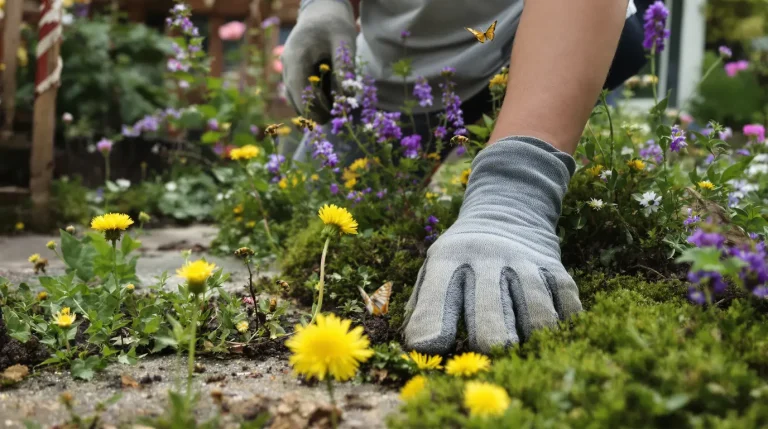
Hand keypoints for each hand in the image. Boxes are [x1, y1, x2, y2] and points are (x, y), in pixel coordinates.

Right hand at [281, 0, 356, 123]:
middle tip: (332, 122)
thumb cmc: (334, 24)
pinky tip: (329, 103)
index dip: (309, 107)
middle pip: (294, 96)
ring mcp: (288, 68)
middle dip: (311, 111)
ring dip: (311, 107)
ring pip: (295, 96)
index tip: (323, 121)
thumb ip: (345, 68)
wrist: (322, 10)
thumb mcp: (344, 41)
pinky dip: (312, 99)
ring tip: (332, 115)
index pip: (297, 88)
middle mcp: (287, 64)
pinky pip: (300, 91)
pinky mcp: (294, 72)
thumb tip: (347, 98)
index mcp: (296, 55)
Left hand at [403, 137, 582, 353]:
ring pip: (535, 309)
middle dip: (489, 338)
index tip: (428, 349)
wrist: (505, 210)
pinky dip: (564, 322)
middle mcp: (486, 257)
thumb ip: (423, 305)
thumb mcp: (434, 266)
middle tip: (490, 351)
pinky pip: (566, 300)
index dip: (431, 325)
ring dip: (532, 335)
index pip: (437, 295)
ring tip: (524, 345)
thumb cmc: (461, 256)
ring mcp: (524, 261)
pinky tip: (553, 331)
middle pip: (490, 308)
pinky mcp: (554, 265)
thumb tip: (416, 349)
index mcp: (449, 258)